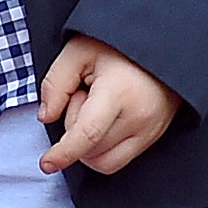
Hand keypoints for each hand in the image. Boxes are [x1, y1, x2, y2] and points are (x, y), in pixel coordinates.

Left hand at [37, 36, 180, 174]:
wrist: (160, 45)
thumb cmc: (119, 45)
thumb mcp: (78, 51)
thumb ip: (55, 84)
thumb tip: (46, 117)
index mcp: (118, 93)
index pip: (88, 135)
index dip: (64, 153)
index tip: (48, 163)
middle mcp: (138, 117)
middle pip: (91, 151)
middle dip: (75, 130)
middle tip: (83, 96)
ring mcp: (150, 130)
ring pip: (105, 162)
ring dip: (90, 143)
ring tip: (96, 108)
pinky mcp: (154, 136)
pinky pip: (120, 159)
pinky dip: (104, 147)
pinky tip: (108, 118)